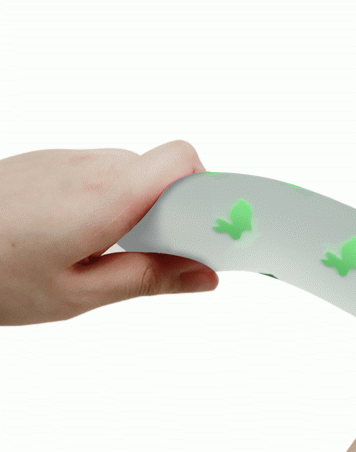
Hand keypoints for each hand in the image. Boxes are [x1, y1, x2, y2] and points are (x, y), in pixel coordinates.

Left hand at [0, 141, 218, 325]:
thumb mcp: (81, 293)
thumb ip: (151, 280)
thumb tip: (205, 277)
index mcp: (107, 195)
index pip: (182, 159)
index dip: (207, 189)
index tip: (210, 230)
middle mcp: (90, 164)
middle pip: (162, 170)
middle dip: (175, 210)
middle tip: (159, 256)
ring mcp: (66, 158)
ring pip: (132, 172)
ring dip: (141, 207)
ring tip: (112, 250)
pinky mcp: (50, 162)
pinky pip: (101, 172)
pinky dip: (112, 200)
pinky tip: (82, 234)